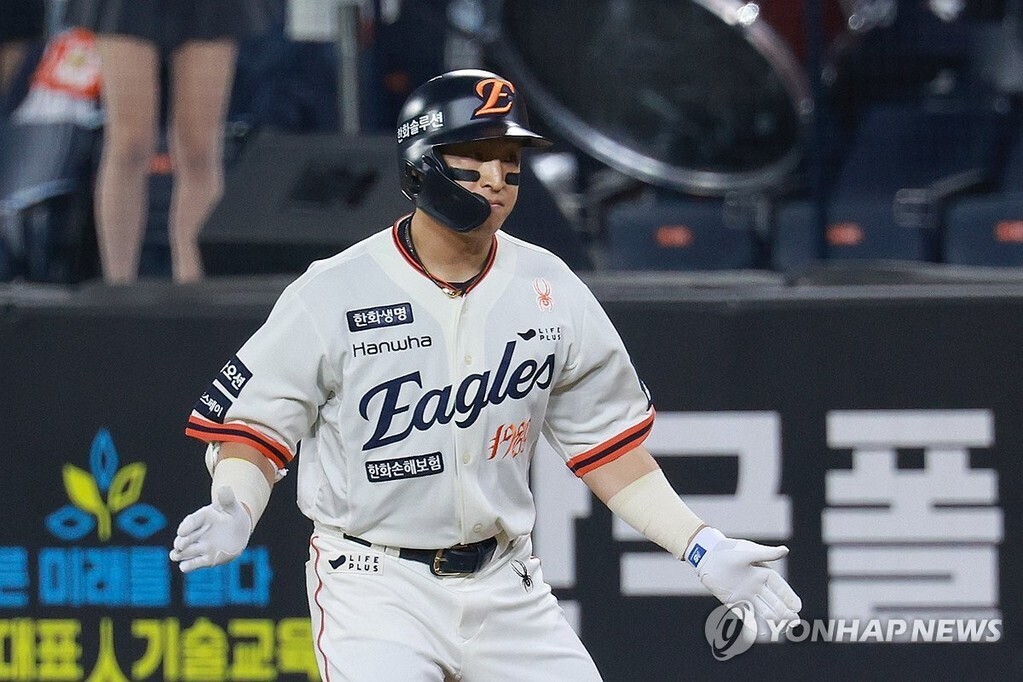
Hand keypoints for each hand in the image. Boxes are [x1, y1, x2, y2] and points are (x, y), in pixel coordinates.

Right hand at [169, 486, 251, 571]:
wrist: (238, 529)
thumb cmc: (231, 514)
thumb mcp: (231, 505)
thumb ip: (227, 498)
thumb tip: (224, 487)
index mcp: (202, 517)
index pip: (192, 521)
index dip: (187, 526)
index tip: (182, 531)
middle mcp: (197, 533)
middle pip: (186, 538)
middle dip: (182, 542)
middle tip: (179, 545)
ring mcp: (201, 546)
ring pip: (187, 552)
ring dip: (180, 554)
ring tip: (175, 555)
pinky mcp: (207, 559)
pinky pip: (195, 563)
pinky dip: (189, 565)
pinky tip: (184, 567)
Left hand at [686, 527, 800, 628]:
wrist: (707, 555)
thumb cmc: (728, 550)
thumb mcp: (747, 551)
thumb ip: (766, 554)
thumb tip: (785, 550)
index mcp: (762, 573)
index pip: (779, 587)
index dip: (788, 596)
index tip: (798, 606)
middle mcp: (756, 586)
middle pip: (773, 601)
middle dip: (784, 611)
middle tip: (795, 622)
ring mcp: (745, 595)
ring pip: (761, 610)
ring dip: (771, 620)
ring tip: (780, 631)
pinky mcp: (733, 601)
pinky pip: (745, 615)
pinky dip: (752, 624)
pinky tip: (760, 634)